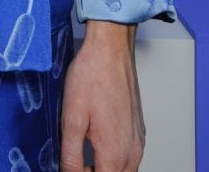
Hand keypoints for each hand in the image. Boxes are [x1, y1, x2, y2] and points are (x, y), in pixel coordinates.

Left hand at [60, 21, 144, 171]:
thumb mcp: (71, 118)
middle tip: (75, 164)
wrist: (111, 49)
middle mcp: (132, 152)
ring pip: (124, 171)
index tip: (70, 167)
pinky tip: (98, 143)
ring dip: (105, 169)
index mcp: (114, 153)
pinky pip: (129, 157)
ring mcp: (138, 142)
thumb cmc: (91, 76)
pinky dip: (114, 159)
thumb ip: (71, 155)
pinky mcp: (139, 131)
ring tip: (84, 156)